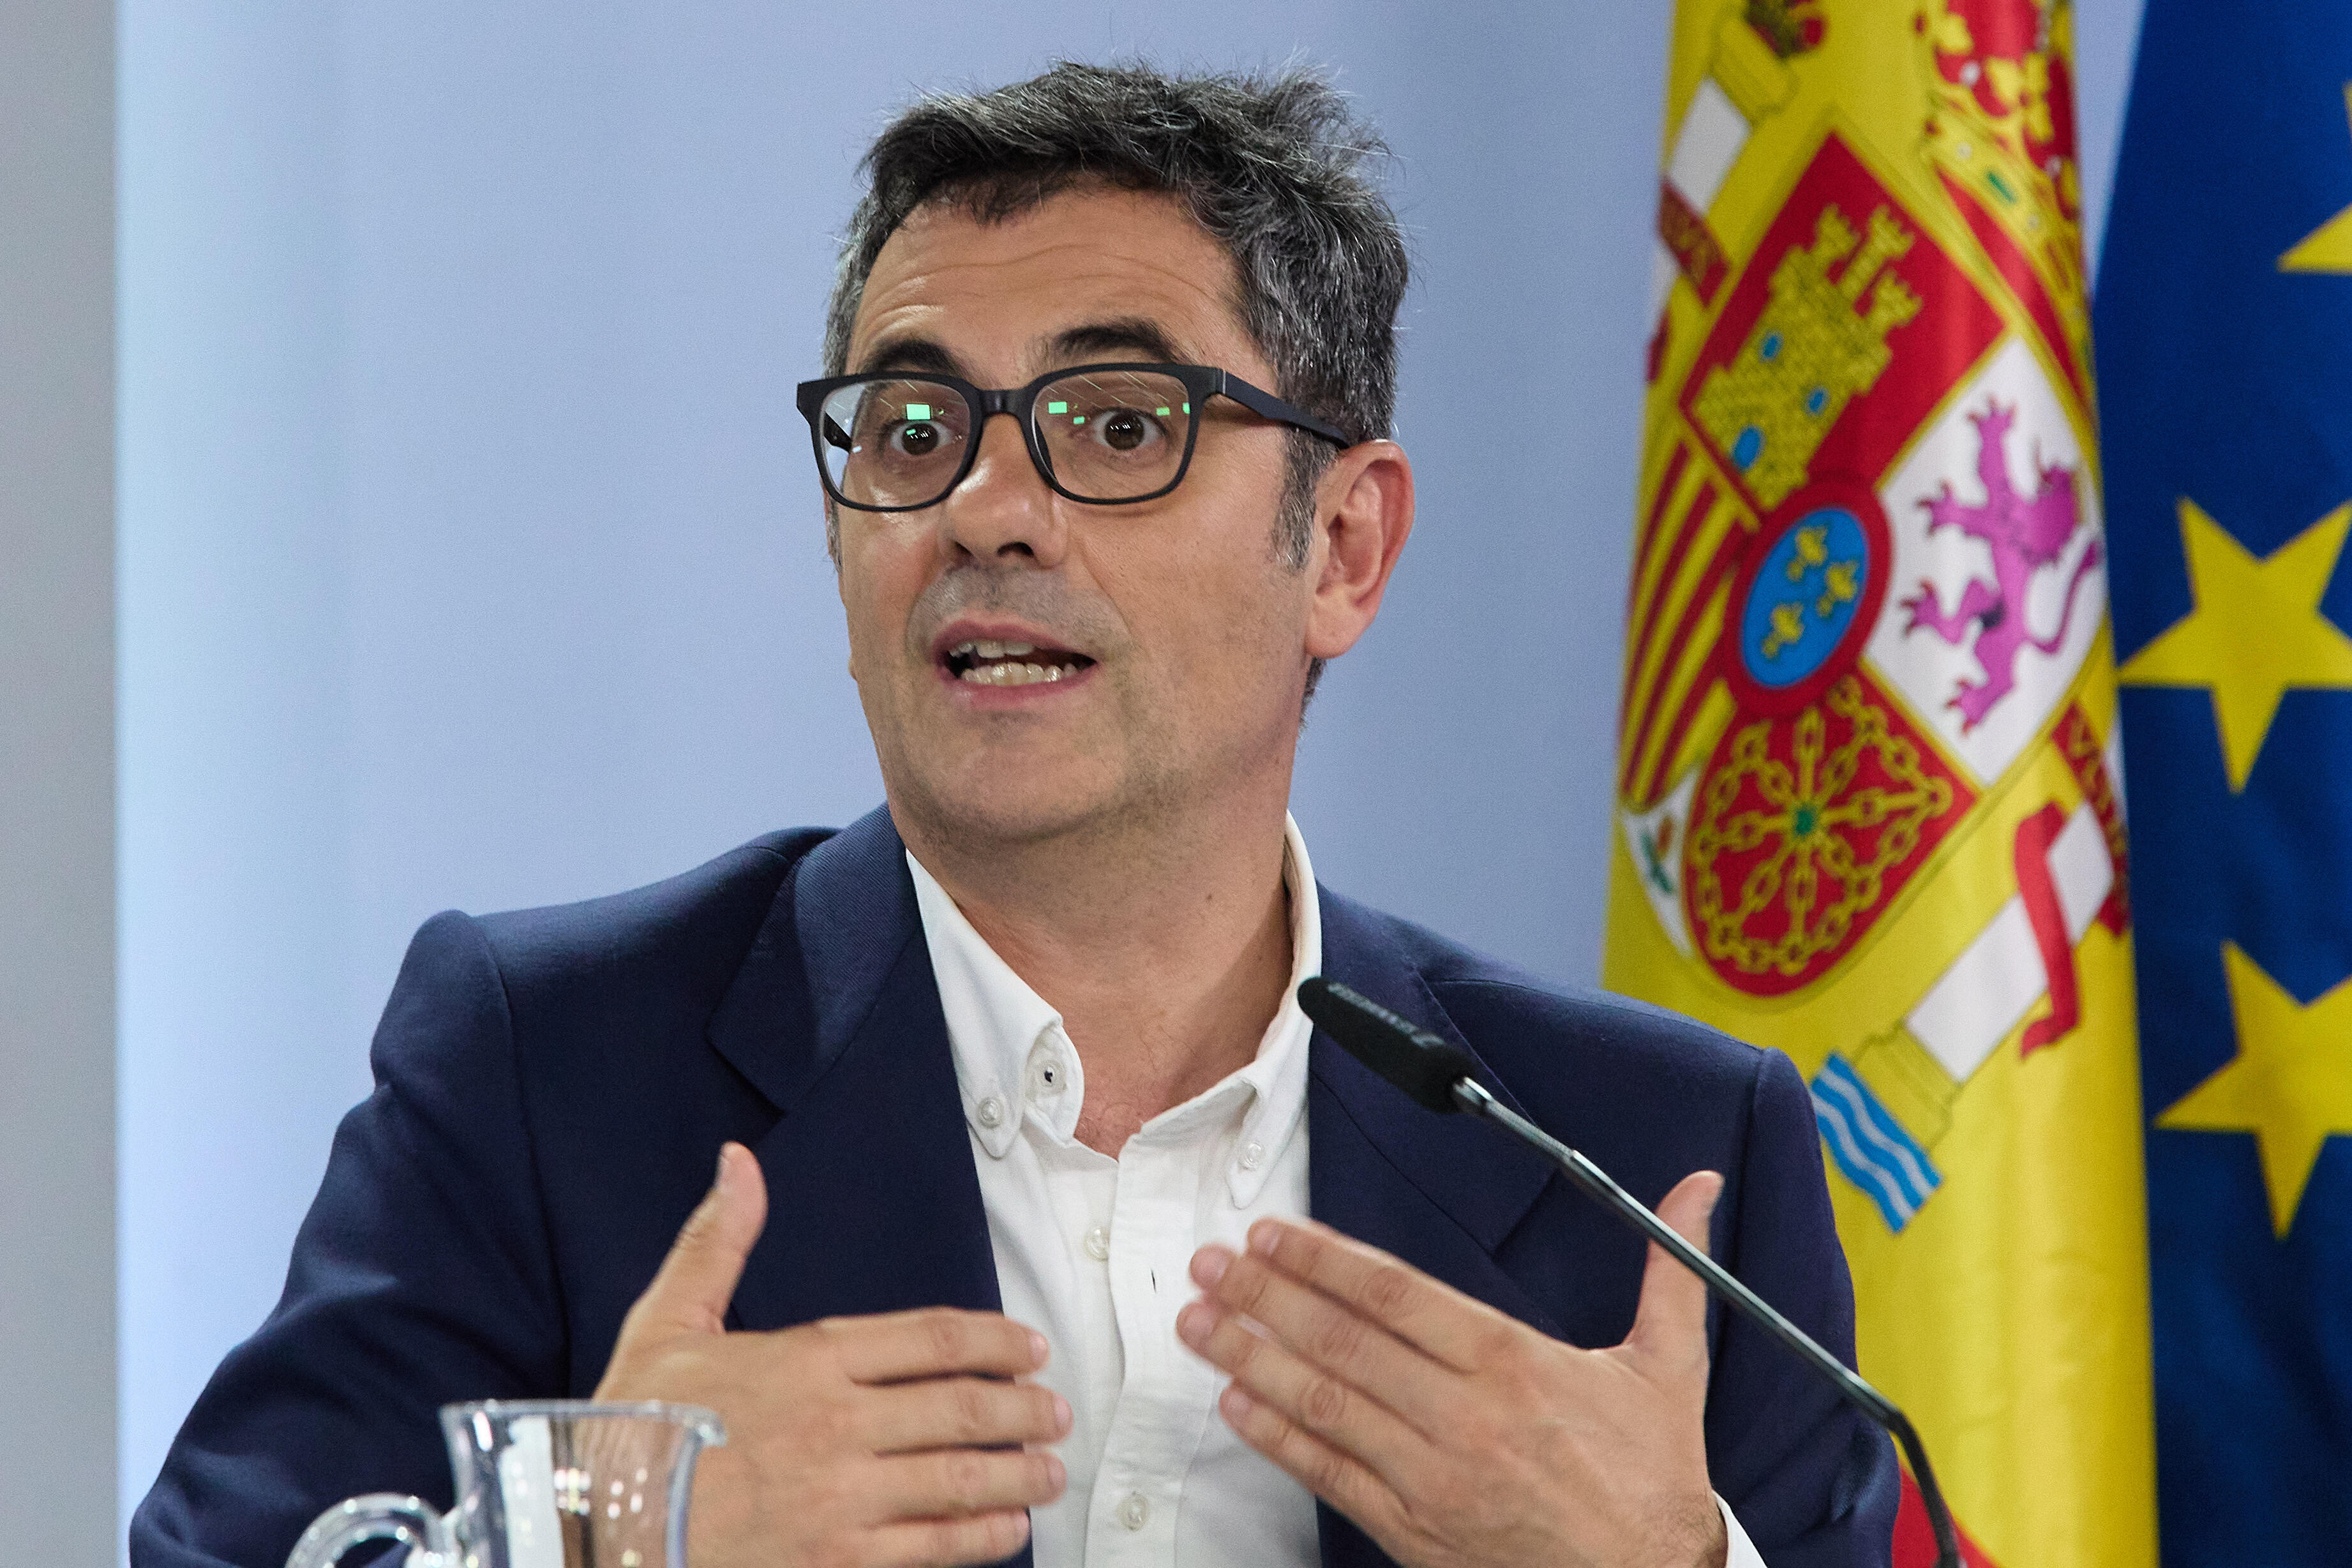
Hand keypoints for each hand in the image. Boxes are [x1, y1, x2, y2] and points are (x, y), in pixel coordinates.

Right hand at [596, 1143, 1071, 1567]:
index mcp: (807, 1360)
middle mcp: (835, 1425)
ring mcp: (840, 1498)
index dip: (994, 1341)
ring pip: (961, 1479)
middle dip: (1024, 1408)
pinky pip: (931, 1548)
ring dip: (1019, 1472)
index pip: (932, 1339)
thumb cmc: (630, 1428)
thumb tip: (739, 1163)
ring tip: (1050, 1468)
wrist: (591, 1526)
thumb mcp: (668, 1321)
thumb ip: (718, 1242)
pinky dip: (982, 1537)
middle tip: (1056, 1409)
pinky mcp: (835, 1562)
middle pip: (962, 1407)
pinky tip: (1010, 1529)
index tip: (1028, 1349)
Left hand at [1176, 1171, 1728, 1567]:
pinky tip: (1236, 1404)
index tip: (1272, 1234)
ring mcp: (1432, 1478)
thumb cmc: (1655, 1477)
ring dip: (1251, 1357)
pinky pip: (1330, 1476)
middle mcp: (1464, 1418)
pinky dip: (1277, 1439)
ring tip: (1199, 1320)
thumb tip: (1699, 1187)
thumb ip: (1669, 1270)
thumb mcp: (1671, 1368)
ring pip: (1324, 1406)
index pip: (1395, 1296)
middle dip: (1265, 1297)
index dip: (1323, 1260)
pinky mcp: (1415, 1532)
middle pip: (1343, 1344)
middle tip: (1209, 1263)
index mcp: (1513, 1364)